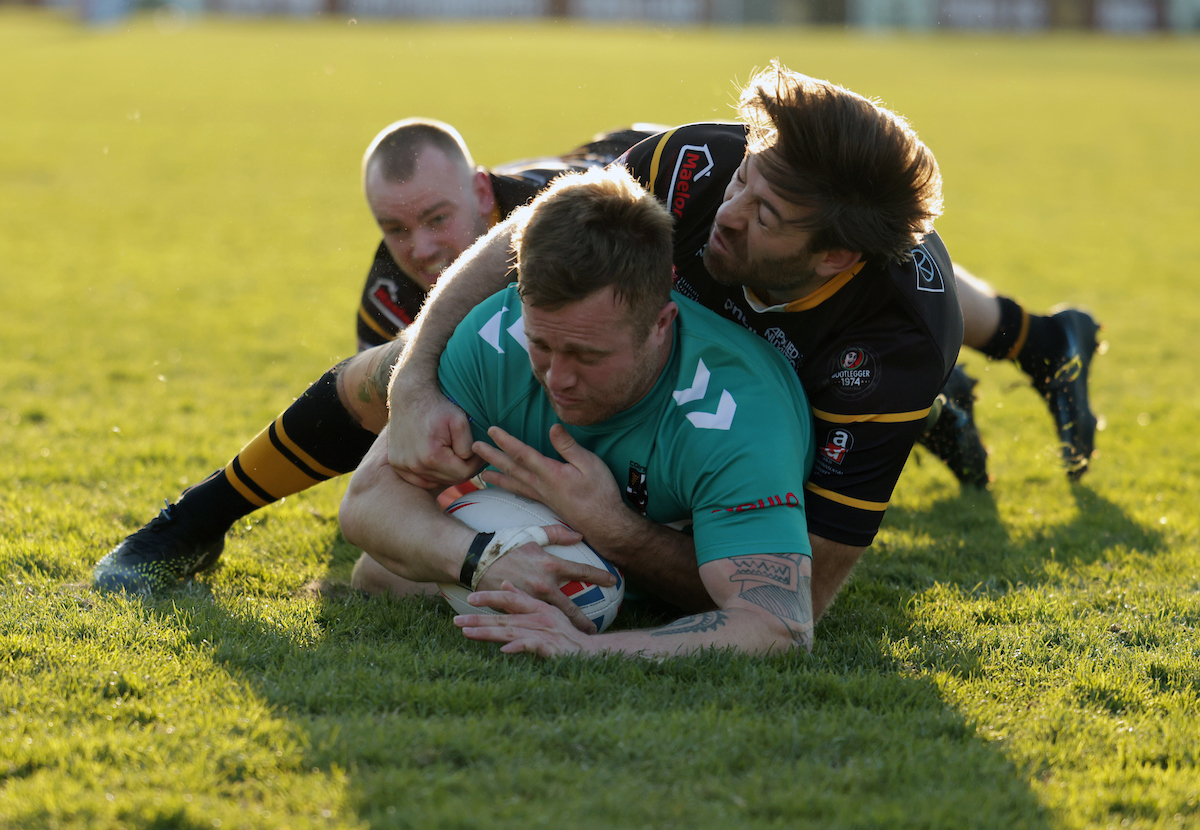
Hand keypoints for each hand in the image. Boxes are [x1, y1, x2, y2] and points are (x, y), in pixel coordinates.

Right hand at [387, 383, 481, 488]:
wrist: (410, 397)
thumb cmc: (437, 408)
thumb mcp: (460, 422)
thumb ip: (468, 445)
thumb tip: (468, 461)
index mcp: (432, 457)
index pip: (463, 474)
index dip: (475, 464)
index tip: (478, 452)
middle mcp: (415, 466)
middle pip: (449, 479)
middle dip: (462, 467)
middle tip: (468, 453)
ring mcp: (403, 466)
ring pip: (435, 480)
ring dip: (446, 470)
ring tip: (452, 453)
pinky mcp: (397, 464)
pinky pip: (420, 479)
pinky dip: (431, 473)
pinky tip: (437, 459)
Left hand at [455, 582, 595, 656]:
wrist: (591, 652)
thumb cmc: (566, 633)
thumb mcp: (546, 610)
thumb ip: (523, 597)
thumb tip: (504, 585)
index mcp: (539, 607)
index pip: (510, 600)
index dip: (490, 597)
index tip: (470, 598)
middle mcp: (540, 617)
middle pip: (504, 618)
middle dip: (478, 620)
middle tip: (456, 622)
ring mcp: (544, 633)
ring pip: (511, 631)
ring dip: (488, 633)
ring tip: (467, 634)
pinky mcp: (550, 648)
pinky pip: (531, 646)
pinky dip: (518, 647)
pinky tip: (503, 650)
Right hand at [473, 524, 616, 634]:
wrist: (476, 559)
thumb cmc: (505, 544)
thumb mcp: (532, 535)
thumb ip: (557, 533)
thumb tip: (579, 534)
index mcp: (551, 564)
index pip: (582, 571)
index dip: (600, 576)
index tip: (614, 582)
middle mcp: (544, 584)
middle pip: (571, 607)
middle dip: (584, 621)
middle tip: (595, 630)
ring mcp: (531, 599)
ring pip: (554, 619)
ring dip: (565, 629)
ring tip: (576, 639)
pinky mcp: (517, 608)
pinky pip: (533, 620)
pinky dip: (543, 628)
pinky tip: (550, 636)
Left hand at [474, 424, 625, 536]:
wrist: (604, 524)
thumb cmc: (600, 493)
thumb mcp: (590, 464)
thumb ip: (569, 447)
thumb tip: (553, 427)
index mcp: (550, 473)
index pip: (523, 454)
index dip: (506, 441)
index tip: (492, 430)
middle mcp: (542, 486)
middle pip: (512, 468)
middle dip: (492, 456)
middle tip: (474, 447)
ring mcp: (543, 496)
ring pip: (514, 483)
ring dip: (497, 476)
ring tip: (481, 472)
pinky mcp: (547, 503)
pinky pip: (522, 493)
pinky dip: (510, 489)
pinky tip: (507, 488)